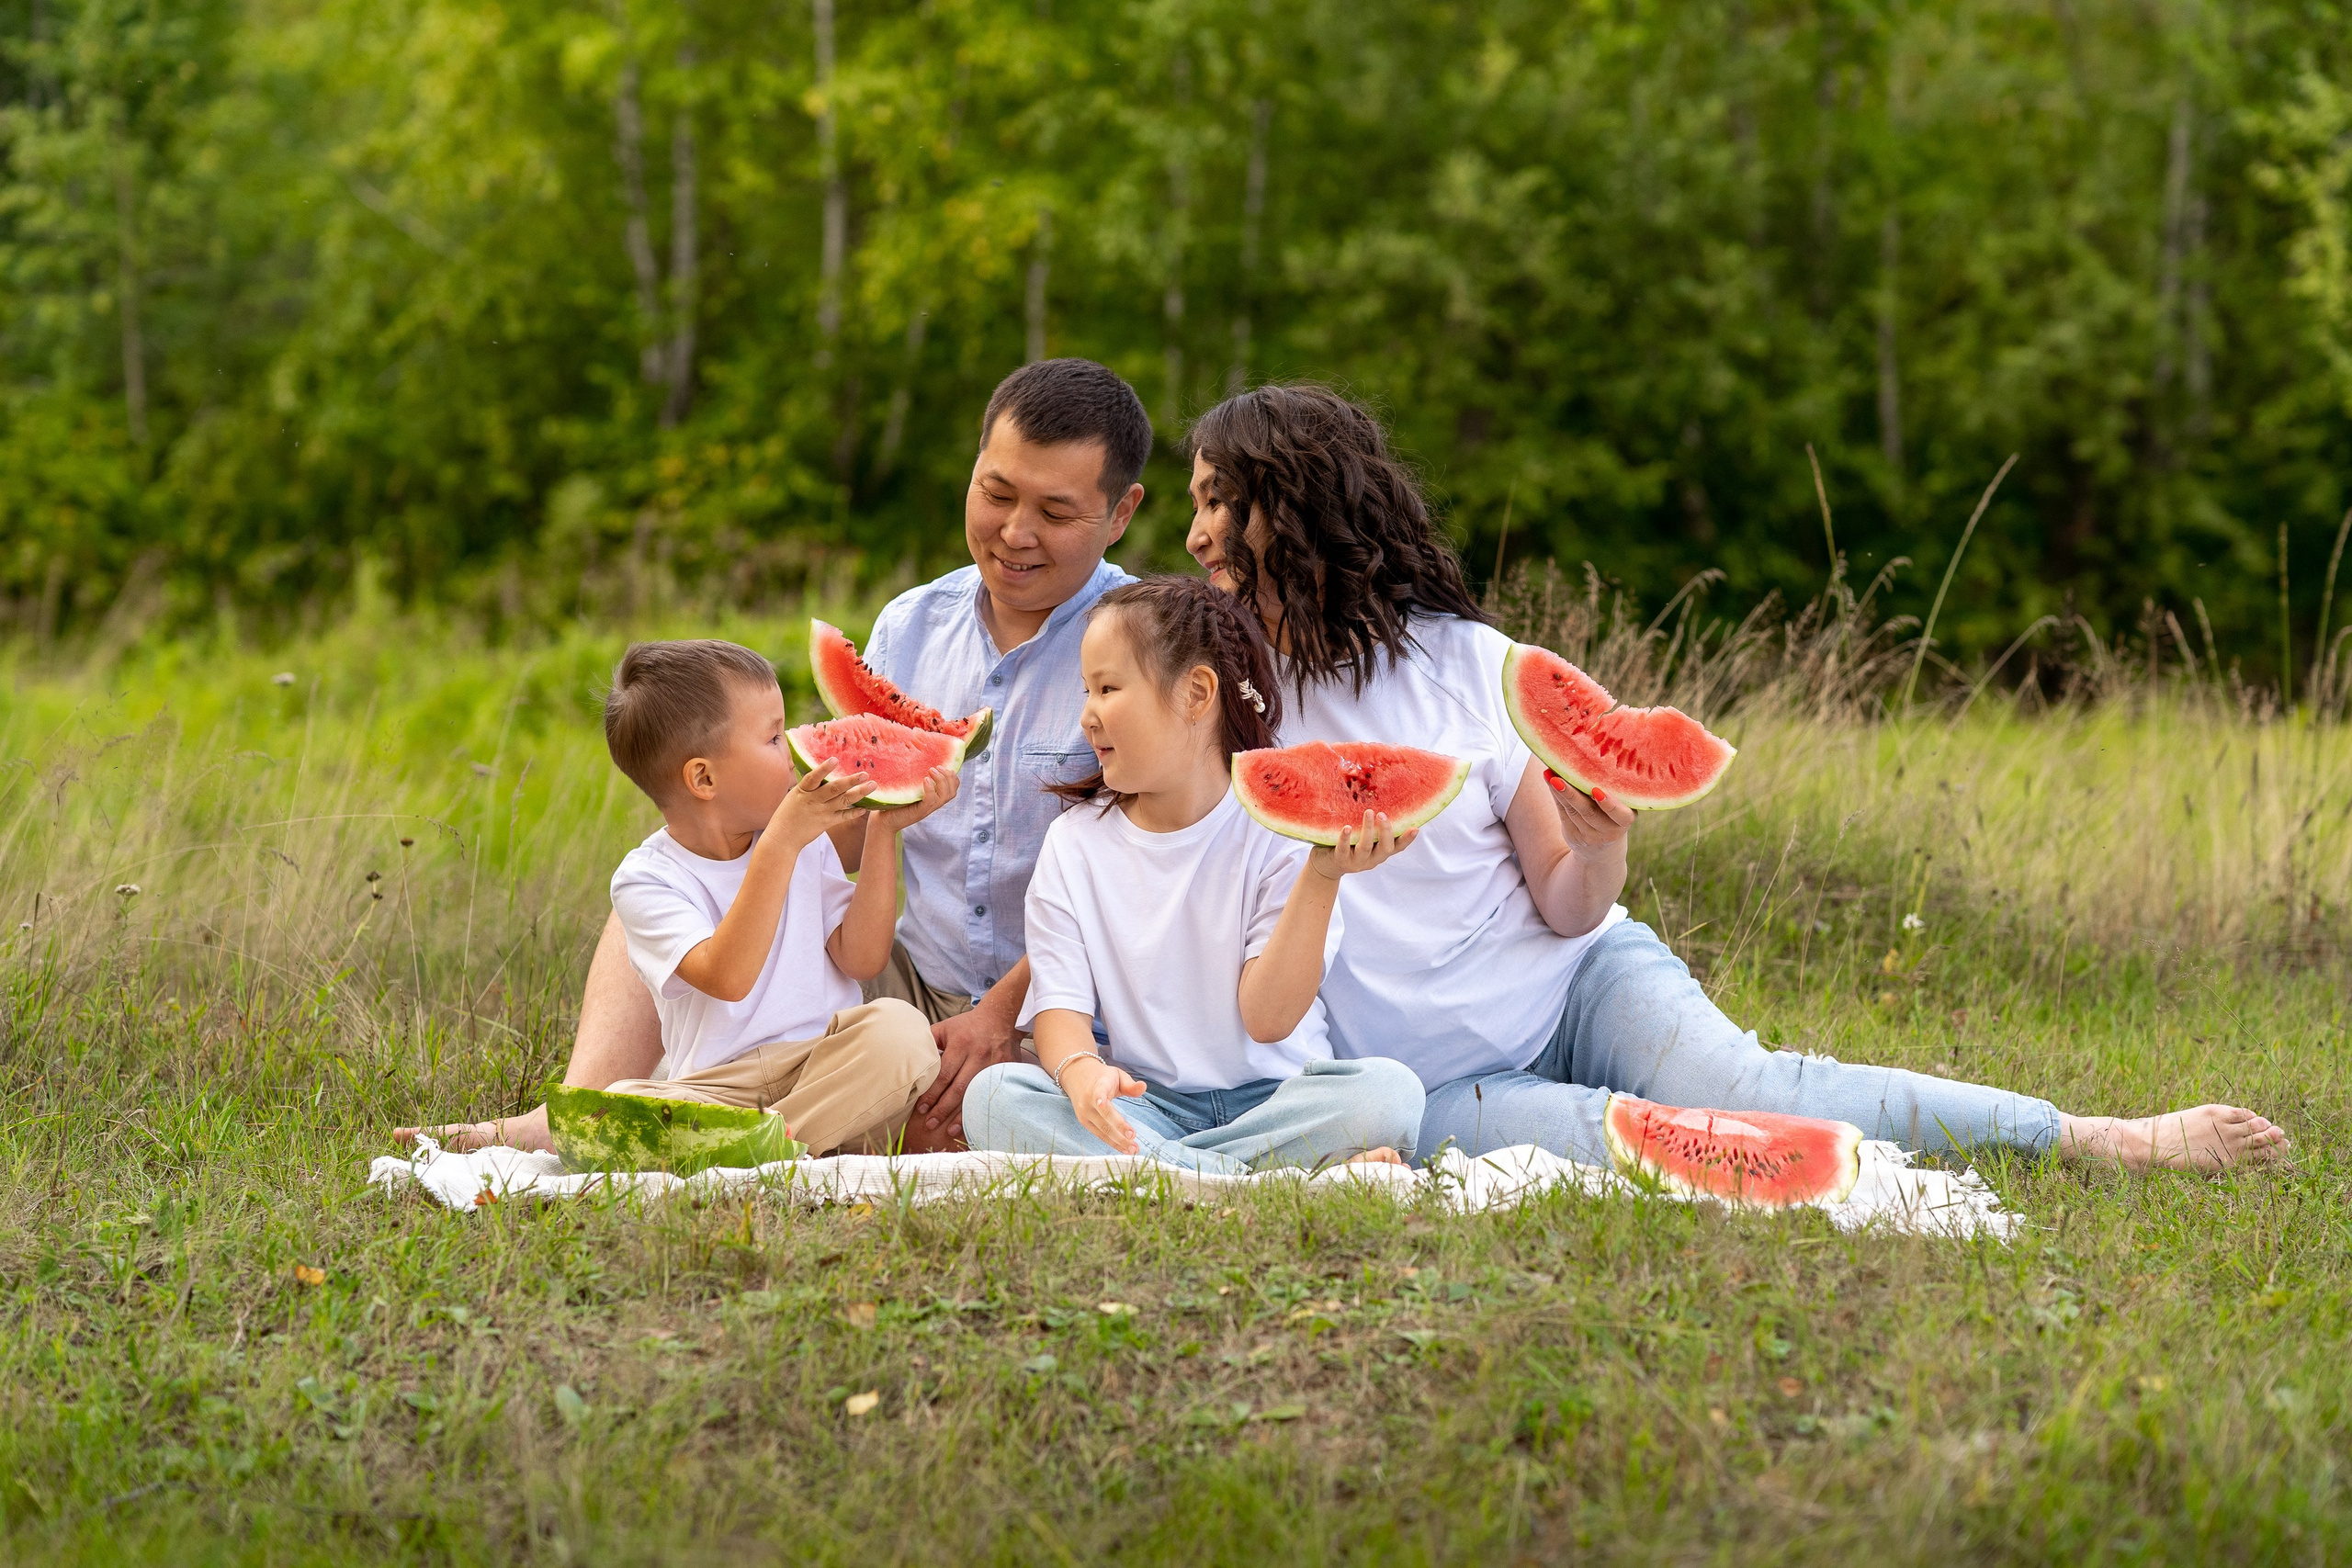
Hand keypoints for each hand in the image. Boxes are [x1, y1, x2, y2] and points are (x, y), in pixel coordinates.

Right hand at [772, 757, 872, 845]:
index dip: (823, 769)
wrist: (783, 837)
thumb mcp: (794, 796)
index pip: (813, 777)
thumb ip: (808, 786)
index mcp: (802, 791)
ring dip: (859, 793)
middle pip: (834, 789)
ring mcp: (821, 812)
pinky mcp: (827, 823)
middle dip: (850, 780)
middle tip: (865, 773)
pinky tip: (865, 808)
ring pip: (843, 801)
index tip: (835, 759)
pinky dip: (854, 813)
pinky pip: (843, 817)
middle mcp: (813, 801)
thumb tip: (821, 771)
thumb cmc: (787, 814)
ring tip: (872, 785)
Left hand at [870, 765, 959, 833]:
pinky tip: (926, 779)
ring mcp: (926, 809)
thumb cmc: (892, 804)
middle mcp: (932, 805)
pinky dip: (930, 789)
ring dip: (941, 780)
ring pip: (944, 796)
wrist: (882, 822)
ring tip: (932, 770)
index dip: (953, 777)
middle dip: (949, 777)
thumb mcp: (907, 789)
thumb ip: (915, 780)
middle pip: (952, 793)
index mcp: (933, 799)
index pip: (952, 789)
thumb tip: (917, 759)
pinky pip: (930, 800)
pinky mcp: (918, 812)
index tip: (944, 766)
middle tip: (937, 766)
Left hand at [915, 1003, 1024, 1139]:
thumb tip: (907, 1059)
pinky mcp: (1006, 1071)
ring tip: (948, 1131)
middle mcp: (978, 1055)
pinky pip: (991, 1095)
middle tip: (930, 1123)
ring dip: (961, 1115)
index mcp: (961, 1044)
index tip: (921, 1108)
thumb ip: (928, 1042)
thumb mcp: (945, 1028)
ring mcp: (994, 1064)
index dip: (931, 1093)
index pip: (943, 1074)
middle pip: (959, 1088)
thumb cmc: (967, 1026)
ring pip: (976, 1095)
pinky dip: (981, 1110)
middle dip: (943, 1108)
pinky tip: (972, 1122)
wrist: (1001, 1018)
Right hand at [1061, 1056, 1146, 1154]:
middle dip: (1118, 1129)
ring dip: (1118, 1142)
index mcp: (1098, 1086)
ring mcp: (1084, 1113)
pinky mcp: (1084, 1122)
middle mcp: (1088, 1101)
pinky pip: (1100, 1135)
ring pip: (1102, 1130)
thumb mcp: (1117, 1075)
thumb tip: (1143, 1087)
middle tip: (1133, 1139)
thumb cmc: (1103, 1077)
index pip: (1098, 1094)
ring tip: (1133, 1150)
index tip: (1102, 1104)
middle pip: (1104, 1117)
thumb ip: (1130, 1085)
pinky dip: (1113, 1143)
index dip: (1100, 1100)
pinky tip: (1125, 1150)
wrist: (1078, 1077)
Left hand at [1307, 811, 1417, 879]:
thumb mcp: (1365, 839)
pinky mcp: (1340, 860)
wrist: (1326, 866)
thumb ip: (1375, 830)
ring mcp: (1356, 861)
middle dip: (1386, 831)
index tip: (1415, 828)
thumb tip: (1383, 803)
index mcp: (1379, 853)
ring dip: (1368, 830)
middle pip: (1385, 848)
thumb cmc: (1349, 846)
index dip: (1407, 839)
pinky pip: (1343, 849)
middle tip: (1383, 814)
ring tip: (1368, 812)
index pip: (1397, 847)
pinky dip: (1345, 838)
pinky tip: (1346, 827)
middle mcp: (1371, 859)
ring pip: (1365, 847)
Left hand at [1546, 770, 1635, 850]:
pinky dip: (1556, 795)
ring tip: (1550, 775)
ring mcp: (1590, 836)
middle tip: (1559, 779)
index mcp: (1626, 819)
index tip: (1597, 791)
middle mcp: (1609, 831)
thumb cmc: (1613, 814)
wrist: (1603, 847)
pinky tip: (1548, 779)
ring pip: (1573, 812)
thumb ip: (1610, 787)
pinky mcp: (1574, 837)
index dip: (1610, 804)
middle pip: (1589, 812)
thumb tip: (1591, 753)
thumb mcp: (1620, 806)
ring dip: (1560, 792)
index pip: (1620, 815)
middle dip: (1573, 795)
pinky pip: (1563, 813)